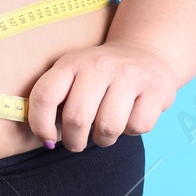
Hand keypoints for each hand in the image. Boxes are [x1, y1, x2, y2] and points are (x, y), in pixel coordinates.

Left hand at [27, 40, 180, 150]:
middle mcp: (99, 65)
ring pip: (107, 127)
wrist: (146, 52)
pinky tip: (129, 118)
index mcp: (71, 62)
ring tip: (104, 131)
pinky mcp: (155, 89)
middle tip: (76, 143)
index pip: (45, 96)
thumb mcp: (74, 75)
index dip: (40, 125)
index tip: (47, 139)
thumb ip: (55, 100)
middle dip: (73, 141)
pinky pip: (136, 127)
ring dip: (103, 140)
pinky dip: (130, 132)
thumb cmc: (101, 76)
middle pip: (77, 118)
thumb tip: (46, 139)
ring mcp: (129, 76)